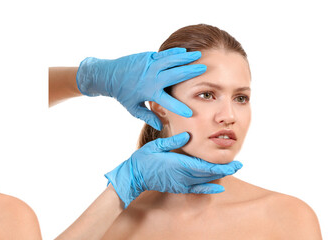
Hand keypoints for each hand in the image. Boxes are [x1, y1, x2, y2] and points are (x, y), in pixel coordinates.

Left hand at [76, 48, 205, 129]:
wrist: (109, 76)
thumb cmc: (122, 94)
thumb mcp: (133, 108)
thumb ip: (147, 116)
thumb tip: (160, 126)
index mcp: (148, 92)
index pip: (166, 102)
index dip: (178, 108)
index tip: (190, 113)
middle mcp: (150, 78)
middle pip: (173, 75)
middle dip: (189, 73)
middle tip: (204, 70)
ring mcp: (149, 66)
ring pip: (170, 61)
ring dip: (185, 59)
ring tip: (199, 56)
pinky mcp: (147, 57)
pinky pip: (163, 55)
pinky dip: (174, 53)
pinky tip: (185, 51)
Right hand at [105, 132, 241, 207]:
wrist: (134, 177)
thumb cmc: (143, 159)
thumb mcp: (157, 145)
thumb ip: (174, 140)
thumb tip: (188, 135)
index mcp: (178, 163)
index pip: (205, 167)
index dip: (222, 165)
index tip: (234, 161)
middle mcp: (182, 175)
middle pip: (209, 174)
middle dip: (225, 169)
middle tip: (238, 164)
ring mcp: (181, 183)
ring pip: (205, 181)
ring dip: (219, 176)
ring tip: (231, 169)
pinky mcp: (179, 187)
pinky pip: (197, 189)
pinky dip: (209, 188)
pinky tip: (219, 187)